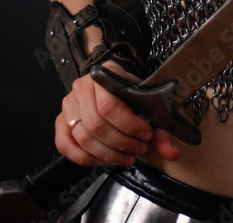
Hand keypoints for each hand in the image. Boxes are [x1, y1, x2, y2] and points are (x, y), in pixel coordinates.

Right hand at [55, 60, 180, 166]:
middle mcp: (83, 85)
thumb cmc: (130, 95)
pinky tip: (101, 160)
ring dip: (107, 154)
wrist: (112, 85)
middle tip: (138, 150)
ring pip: (83, 136)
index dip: (129, 126)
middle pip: (96, 124)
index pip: (110, 106)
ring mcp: (69, 102)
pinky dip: (83, 158)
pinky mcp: (61, 119)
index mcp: (106, 73)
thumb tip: (171, 152)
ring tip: (126, 157)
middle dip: (120, 143)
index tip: (146, 135)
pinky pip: (64, 144)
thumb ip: (161, 129)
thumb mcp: (148, 104)